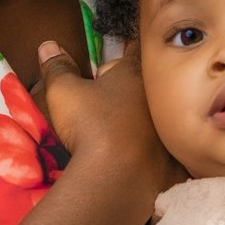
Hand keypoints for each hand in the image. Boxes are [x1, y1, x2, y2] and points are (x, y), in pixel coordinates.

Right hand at [35, 42, 182, 194]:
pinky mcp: (176, 160)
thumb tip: (48, 45)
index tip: (121, 53)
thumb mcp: (64, 92)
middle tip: (111, 102)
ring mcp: (170, 129)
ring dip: (146, 122)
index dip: (126, 49)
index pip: (136, 49)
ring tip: (124, 134)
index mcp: (135, 74)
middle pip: (149, 84)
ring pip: (161, 118)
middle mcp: (159, 97)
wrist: (114, 179)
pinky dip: (158, 154)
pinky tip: (142, 161)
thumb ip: (57, 67)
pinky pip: (170, 153)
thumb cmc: (90, 126)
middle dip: (132, 89)